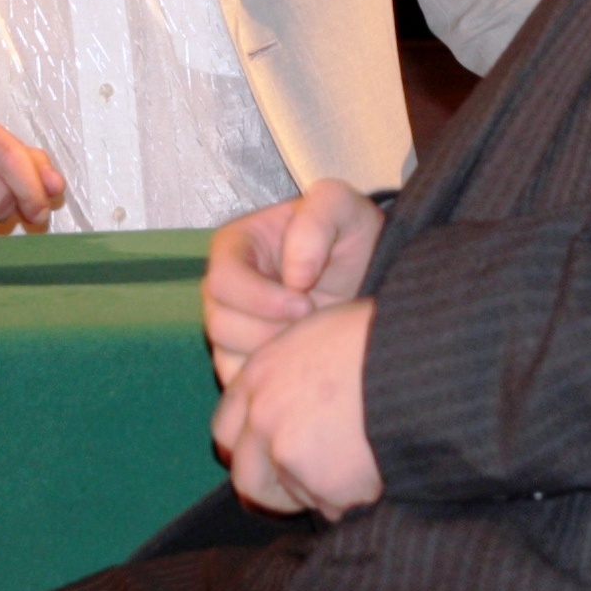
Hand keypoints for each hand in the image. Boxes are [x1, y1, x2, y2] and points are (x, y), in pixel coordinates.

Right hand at [204, 180, 383, 384]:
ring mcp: (230, 327)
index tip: (307, 303)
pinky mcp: (241, 360)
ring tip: (311, 341)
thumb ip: (317, 221)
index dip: (261, 298)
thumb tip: (294, 275)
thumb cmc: (349, 236)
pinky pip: (240, 382)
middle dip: (271, 331)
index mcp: (234, 246)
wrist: (370, 274)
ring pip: (228, 357)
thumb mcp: (342, 207)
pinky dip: (271, 381)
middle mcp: (224, 289)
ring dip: (274, 356)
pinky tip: (303, 363)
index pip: (223, 281)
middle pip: (220, 324)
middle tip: (314, 325)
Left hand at [210, 298, 382, 516]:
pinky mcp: (323, 482)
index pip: (226, 431)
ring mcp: (288, 451)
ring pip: (297, 496)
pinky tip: (380, 469)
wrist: (418, 359)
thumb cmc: (383, 339)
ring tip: (364, 460)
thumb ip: (293, 375)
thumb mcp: (321, 336)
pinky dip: (355, 501)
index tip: (275, 458)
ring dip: (324, 492)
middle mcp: (263, 415)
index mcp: (259, 375)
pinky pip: (336, 510)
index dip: (251, 450)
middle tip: (314, 485)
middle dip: (277, 491)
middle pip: (248, 480)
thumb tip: (298, 406)